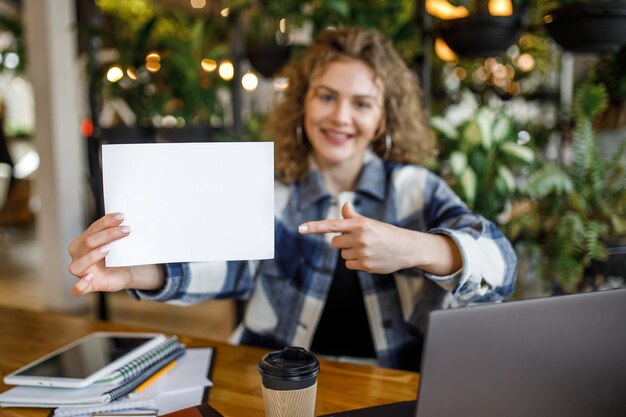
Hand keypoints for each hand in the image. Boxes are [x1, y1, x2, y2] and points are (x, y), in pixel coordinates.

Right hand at [68, 213, 160, 295]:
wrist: (124, 272)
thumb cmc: (117, 255)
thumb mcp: (117, 242)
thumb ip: (117, 232)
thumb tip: (126, 218)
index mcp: (82, 242)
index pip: (92, 229)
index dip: (106, 222)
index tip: (121, 216)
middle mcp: (78, 255)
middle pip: (88, 242)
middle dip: (107, 234)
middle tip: (126, 230)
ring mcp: (80, 272)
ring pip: (77, 265)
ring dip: (91, 256)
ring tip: (108, 249)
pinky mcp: (87, 286)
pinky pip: (77, 289)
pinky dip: (80, 285)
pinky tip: (90, 277)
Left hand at [298, 202, 462, 275]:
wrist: (407, 248)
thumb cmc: (385, 233)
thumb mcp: (370, 222)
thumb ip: (353, 217)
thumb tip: (345, 205)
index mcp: (359, 223)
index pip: (332, 225)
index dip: (314, 227)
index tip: (300, 228)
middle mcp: (359, 237)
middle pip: (335, 243)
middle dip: (343, 242)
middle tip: (359, 241)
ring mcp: (362, 251)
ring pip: (342, 254)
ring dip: (351, 253)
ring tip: (368, 250)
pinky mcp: (365, 265)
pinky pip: (349, 265)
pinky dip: (356, 262)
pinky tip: (369, 258)